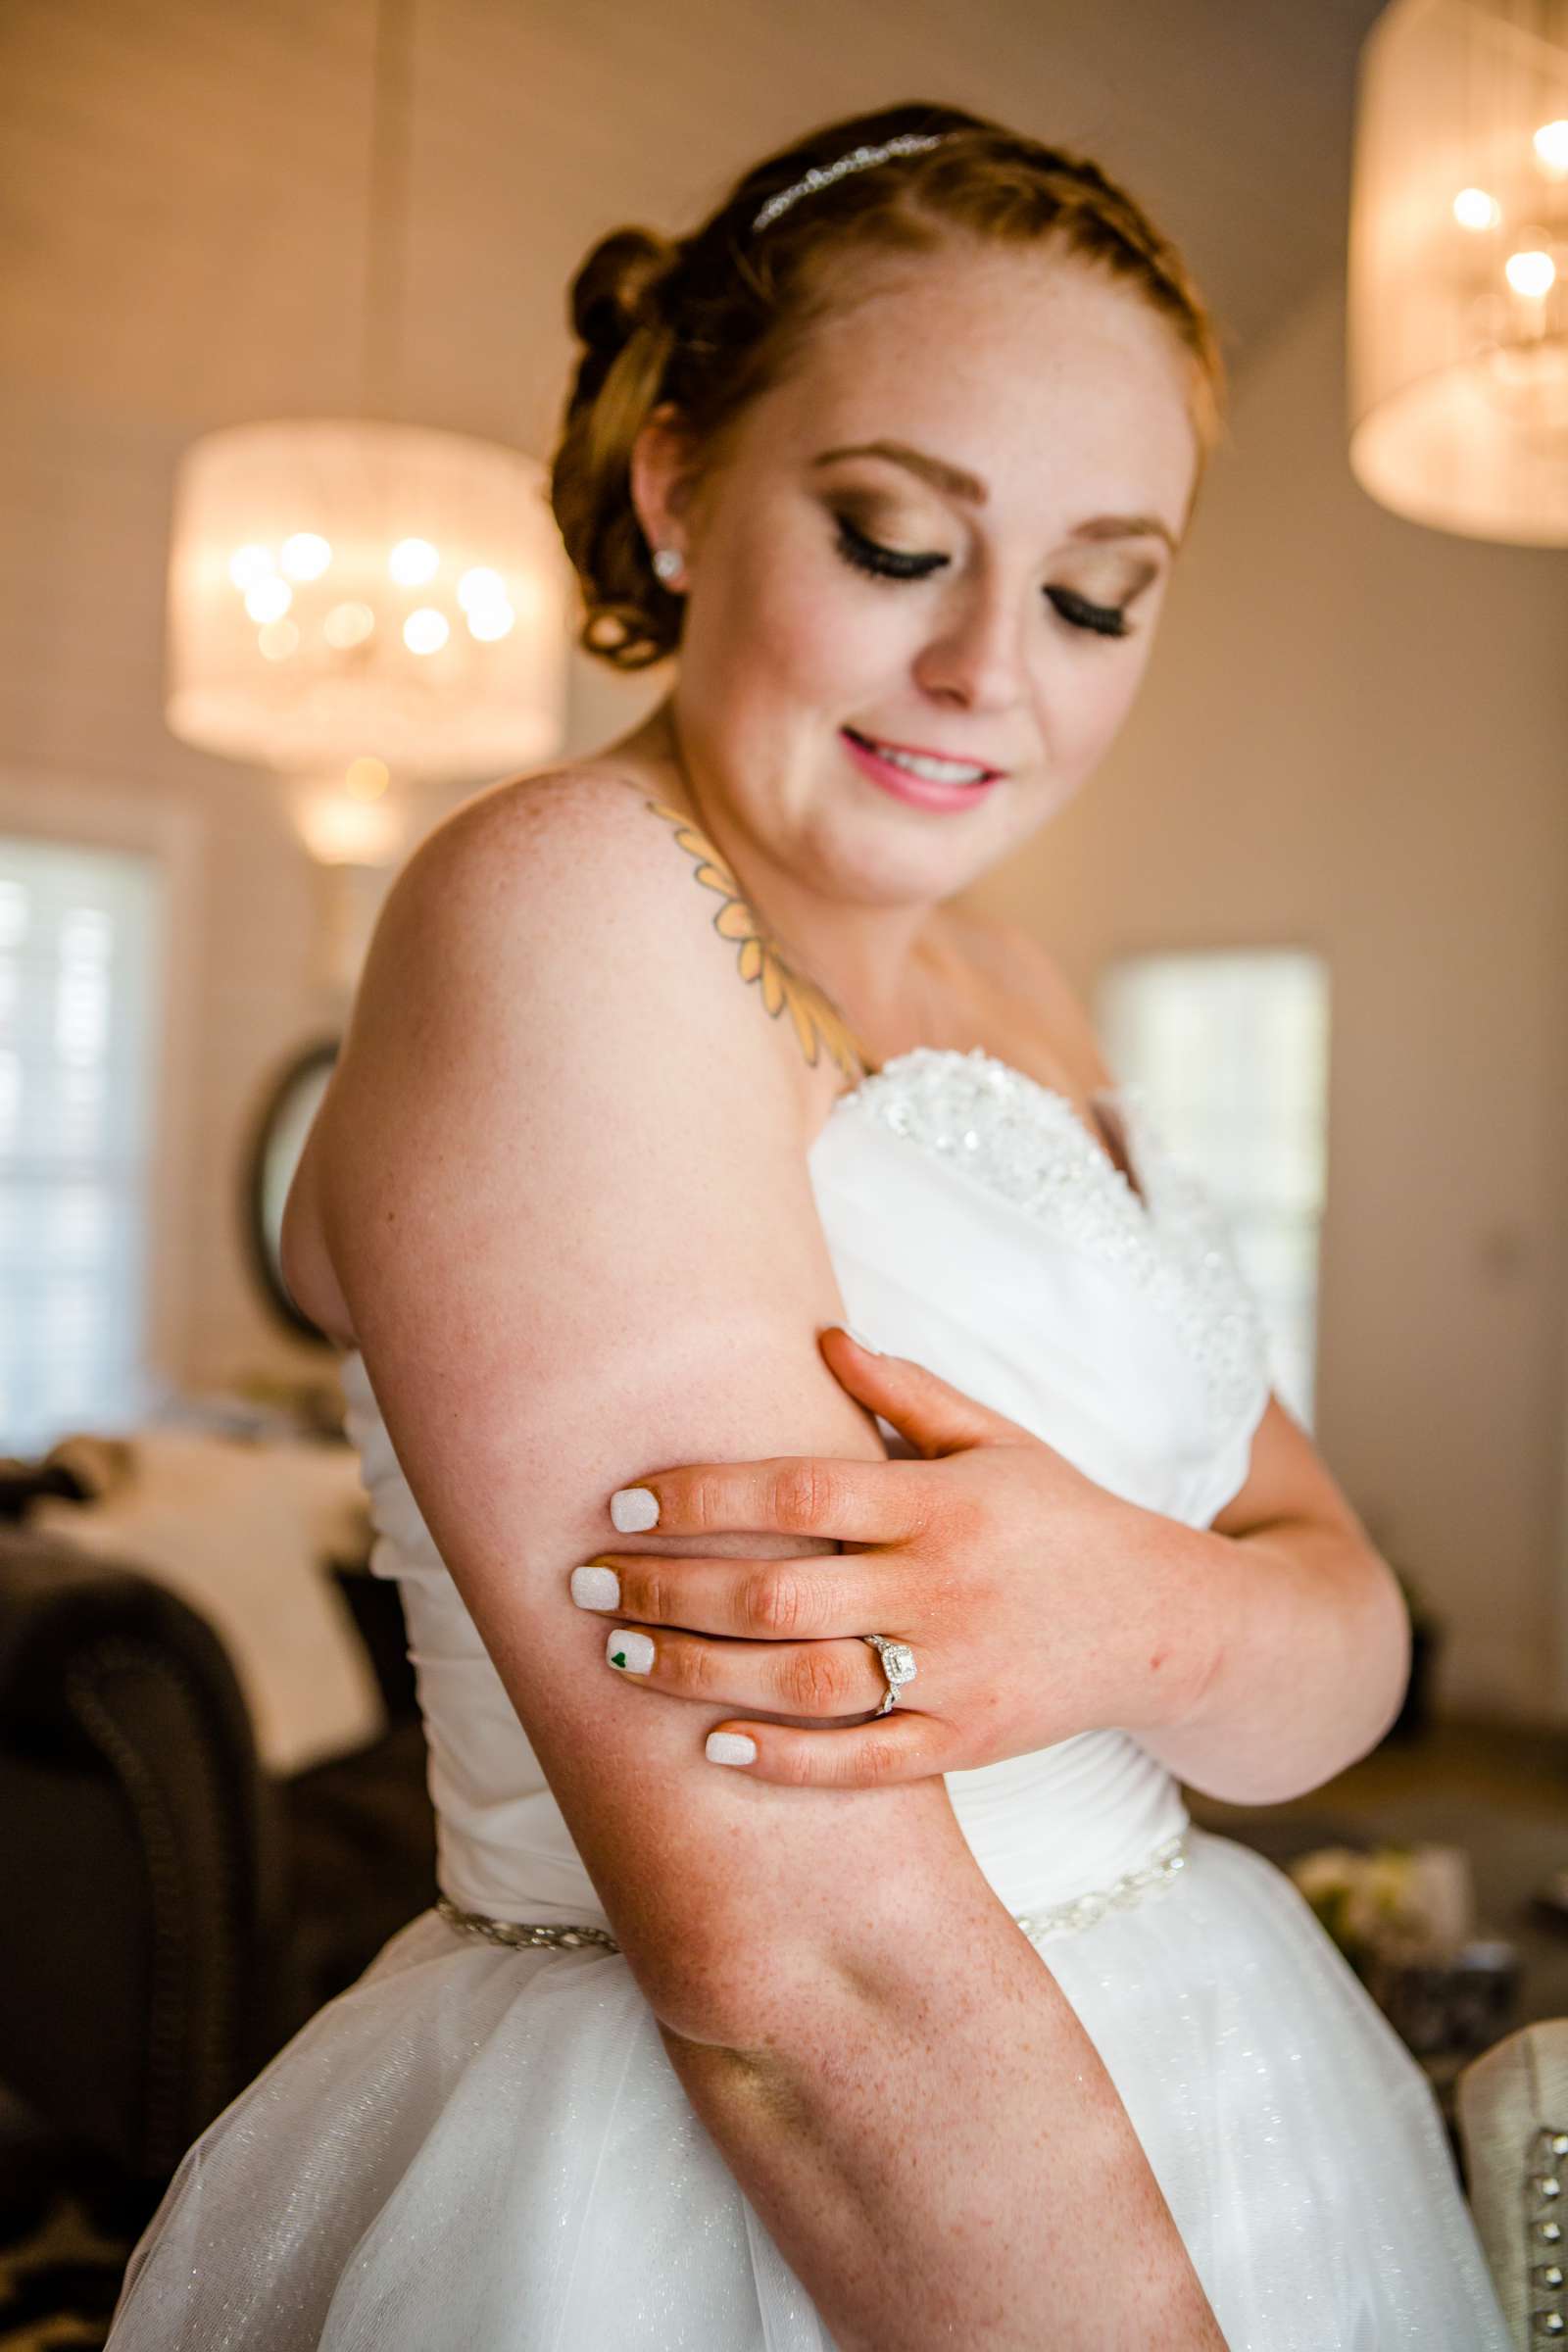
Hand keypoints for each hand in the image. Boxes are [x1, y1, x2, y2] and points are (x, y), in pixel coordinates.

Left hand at [573, 1327, 1208, 1784]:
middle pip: (780, 1592)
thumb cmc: (1060, 1516)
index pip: (800, 1490)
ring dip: (698, 1673)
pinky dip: (783, 1760)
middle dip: (669, 1590)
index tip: (621, 1502)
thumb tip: (817, 1337)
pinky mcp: (967, 1744)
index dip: (702, 1495)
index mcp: (941, 1500)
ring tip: (617, 1657)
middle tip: (585, 1584)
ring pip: (805, 1684)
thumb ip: (907, 1392)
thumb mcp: (997, 1437)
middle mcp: (944, 1585)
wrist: (1166, 1623)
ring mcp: (956, 1672)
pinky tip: (707, 1747)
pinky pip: (862, 1762)